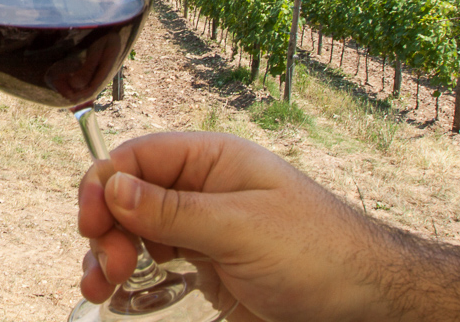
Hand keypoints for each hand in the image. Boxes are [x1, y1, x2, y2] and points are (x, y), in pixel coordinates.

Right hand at [77, 131, 381, 321]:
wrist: (370, 303)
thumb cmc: (319, 253)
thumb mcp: (241, 228)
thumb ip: (173, 210)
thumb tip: (112, 186)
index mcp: (211, 160)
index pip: (137, 157)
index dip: (104, 184)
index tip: (89, 224)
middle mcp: (201, 188)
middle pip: (128, 196)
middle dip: (105, 228)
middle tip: (105, 268)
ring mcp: (203, 228)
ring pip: (136, 231)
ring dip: (110, 255)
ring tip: (99, 287)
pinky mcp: (208, 266)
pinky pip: (156, 263)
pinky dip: (132, 276)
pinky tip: (120, 294)